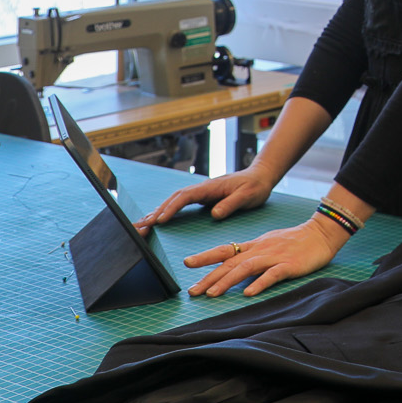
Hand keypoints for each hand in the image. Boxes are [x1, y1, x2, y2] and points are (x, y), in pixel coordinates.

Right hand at [132, 168, 274, 233]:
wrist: (261, 176)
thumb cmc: (255, 186)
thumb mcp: (247, 196)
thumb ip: (231, 204)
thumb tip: (214, 214)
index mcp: (210, 187)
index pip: (185, 197)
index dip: (171, 209)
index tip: (159, 221)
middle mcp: (202, 188)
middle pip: (174, 198)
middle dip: (156, 212)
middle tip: (140, 226)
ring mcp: (201, 192)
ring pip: (174, 200)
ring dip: (158, 211)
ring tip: (141, 225)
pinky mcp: (202, 197)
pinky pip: (180, 204)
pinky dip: (167, 211)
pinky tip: (157, 219)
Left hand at [184, 214, 347, 297]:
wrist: (321, 233)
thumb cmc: (295, 240)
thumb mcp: (268, 242)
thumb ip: (251, 254)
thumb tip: (232, 267)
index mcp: (254, 245)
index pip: (225, 250)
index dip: (205, 256)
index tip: (187, 263)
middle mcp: (260, 250)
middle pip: (230, 262)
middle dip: (210, 277)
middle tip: (192, 291)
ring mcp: (274, 256)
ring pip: (246, 268)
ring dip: (227, 281)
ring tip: (212, 294)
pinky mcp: (289, 265)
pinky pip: (272, 274)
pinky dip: (259, 283)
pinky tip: (248, 293)